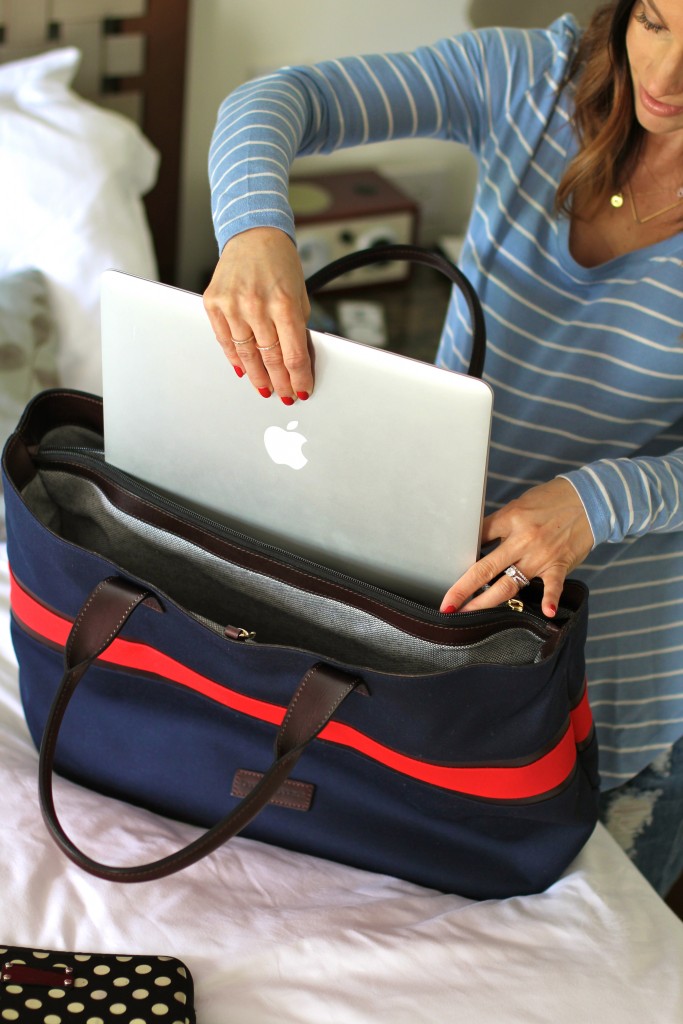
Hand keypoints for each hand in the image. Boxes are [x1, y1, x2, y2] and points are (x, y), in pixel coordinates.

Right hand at [203, 227, 312, 401]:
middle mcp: (256, 305)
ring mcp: (232, 305)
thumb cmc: (280, 264)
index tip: (302, 390)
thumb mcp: (300, 295)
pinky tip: (243, 371)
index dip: (298, 378)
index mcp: (283, 303)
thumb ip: (298, 328)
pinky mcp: (214, 303)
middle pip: (269, 358)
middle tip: (284, 396)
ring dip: (257, 376)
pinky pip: (225, 341)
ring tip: (266, 388)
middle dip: (280, 382)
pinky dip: (235, 359)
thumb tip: (298, 362)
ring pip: (246, 354)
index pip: (293, 354)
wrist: (253, 235)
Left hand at [439, 478, 593, 616]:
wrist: (589, 498)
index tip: (445, 568)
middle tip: (448, 604)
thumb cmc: (552, 500)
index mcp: (510, 519)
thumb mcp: (521, 504)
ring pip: (510, 582)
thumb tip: (479, 541)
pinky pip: (554, 584)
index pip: (478, 538)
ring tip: (469, 613)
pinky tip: (547, 612)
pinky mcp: (560, 564)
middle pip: (487, 567)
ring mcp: (541, 554)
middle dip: (464, 587)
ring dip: (487, 601)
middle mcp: (523, 539)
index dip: (460, 553)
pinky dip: (551, 598)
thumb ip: (502, 524)